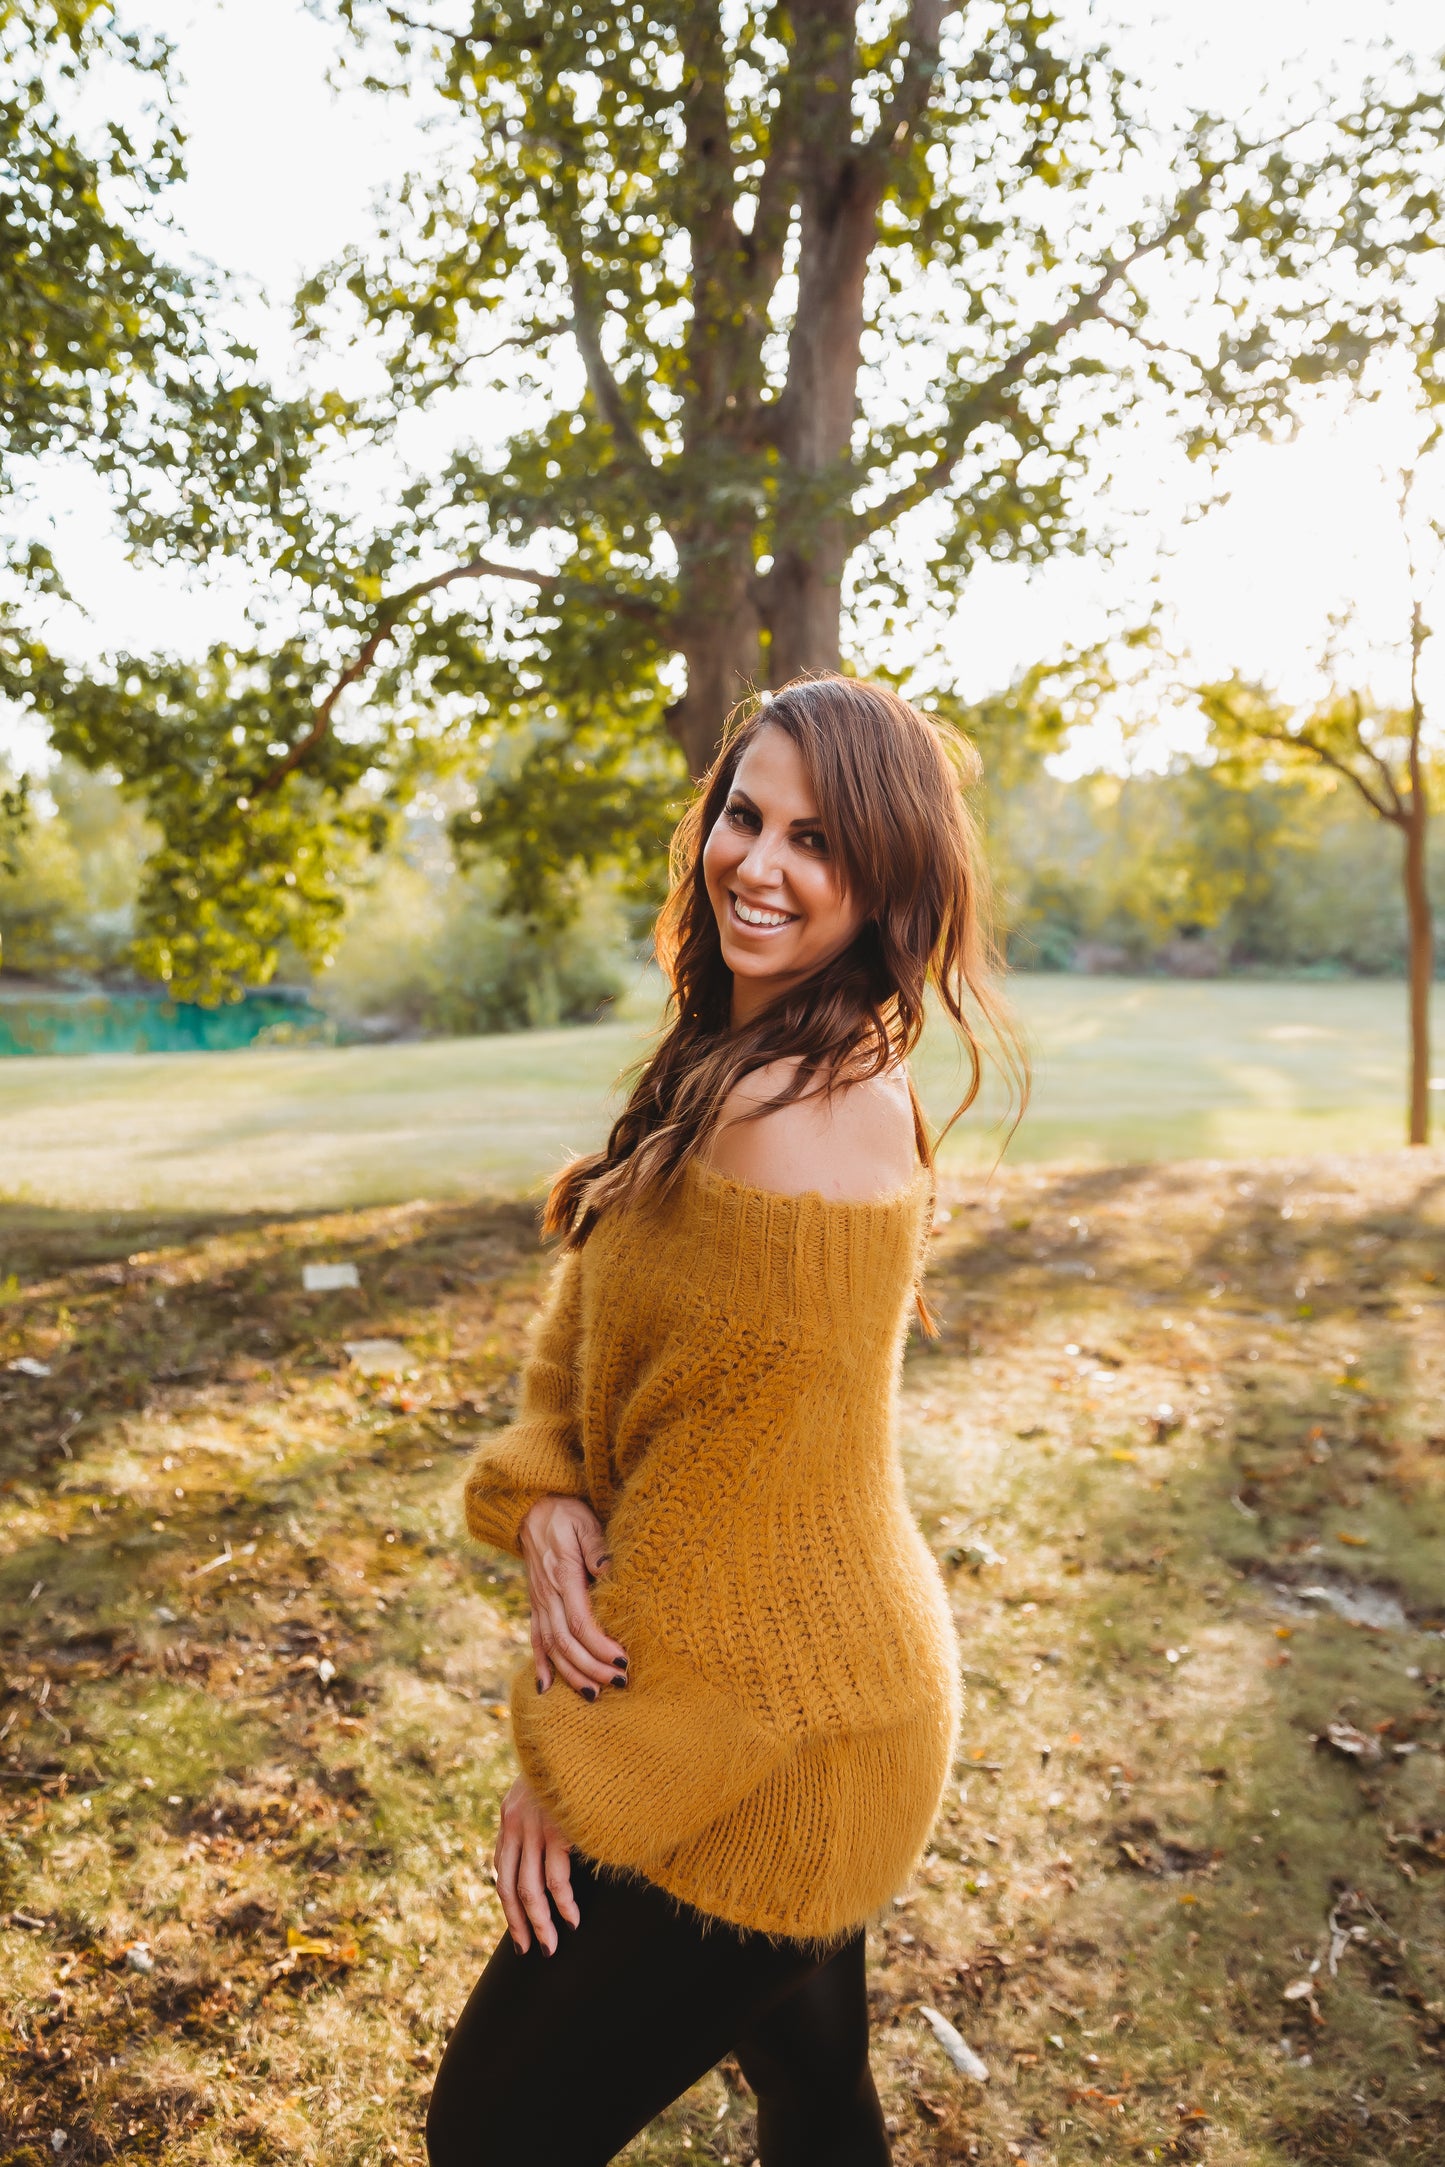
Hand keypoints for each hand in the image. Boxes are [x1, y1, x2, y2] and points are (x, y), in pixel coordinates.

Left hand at [493, 1774, 577, 1954]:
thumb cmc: (573, 1758)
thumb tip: (557, 1846)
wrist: (577, 1728)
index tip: (519, 1928)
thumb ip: (543, 1813)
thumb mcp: (548, 1785)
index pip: (502, 1869)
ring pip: (531, 1890)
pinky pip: (556, 1879)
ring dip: (542, 1923)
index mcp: (509, 1814)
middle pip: (509, 1887)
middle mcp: (514, 1823)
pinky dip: (563, 1904)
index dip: (508, 1903)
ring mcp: (534, 1827)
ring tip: (552, 1945)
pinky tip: (572, 1918)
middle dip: (520, 1923)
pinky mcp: (556, 1828)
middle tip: (531, 1950)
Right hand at [519, 1494, 628, 1697]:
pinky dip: (541, 1665)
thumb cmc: (565, 1515)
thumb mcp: (583, 1521)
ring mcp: (539, 1603)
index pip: (580, 1620)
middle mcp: (548, 1595)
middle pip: (566, 1641)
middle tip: (619, 1681)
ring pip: (551, 1647)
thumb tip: (608, 1570)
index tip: (622, 1660)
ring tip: (594, 1694)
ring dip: (571, 1673)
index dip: (600, 1645)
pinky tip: (547, 1689)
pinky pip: (535, 1640)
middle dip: (592, 1667)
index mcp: (563, 1575)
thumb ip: (595, 1546)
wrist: (531, 1509)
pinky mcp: (536, 1606)